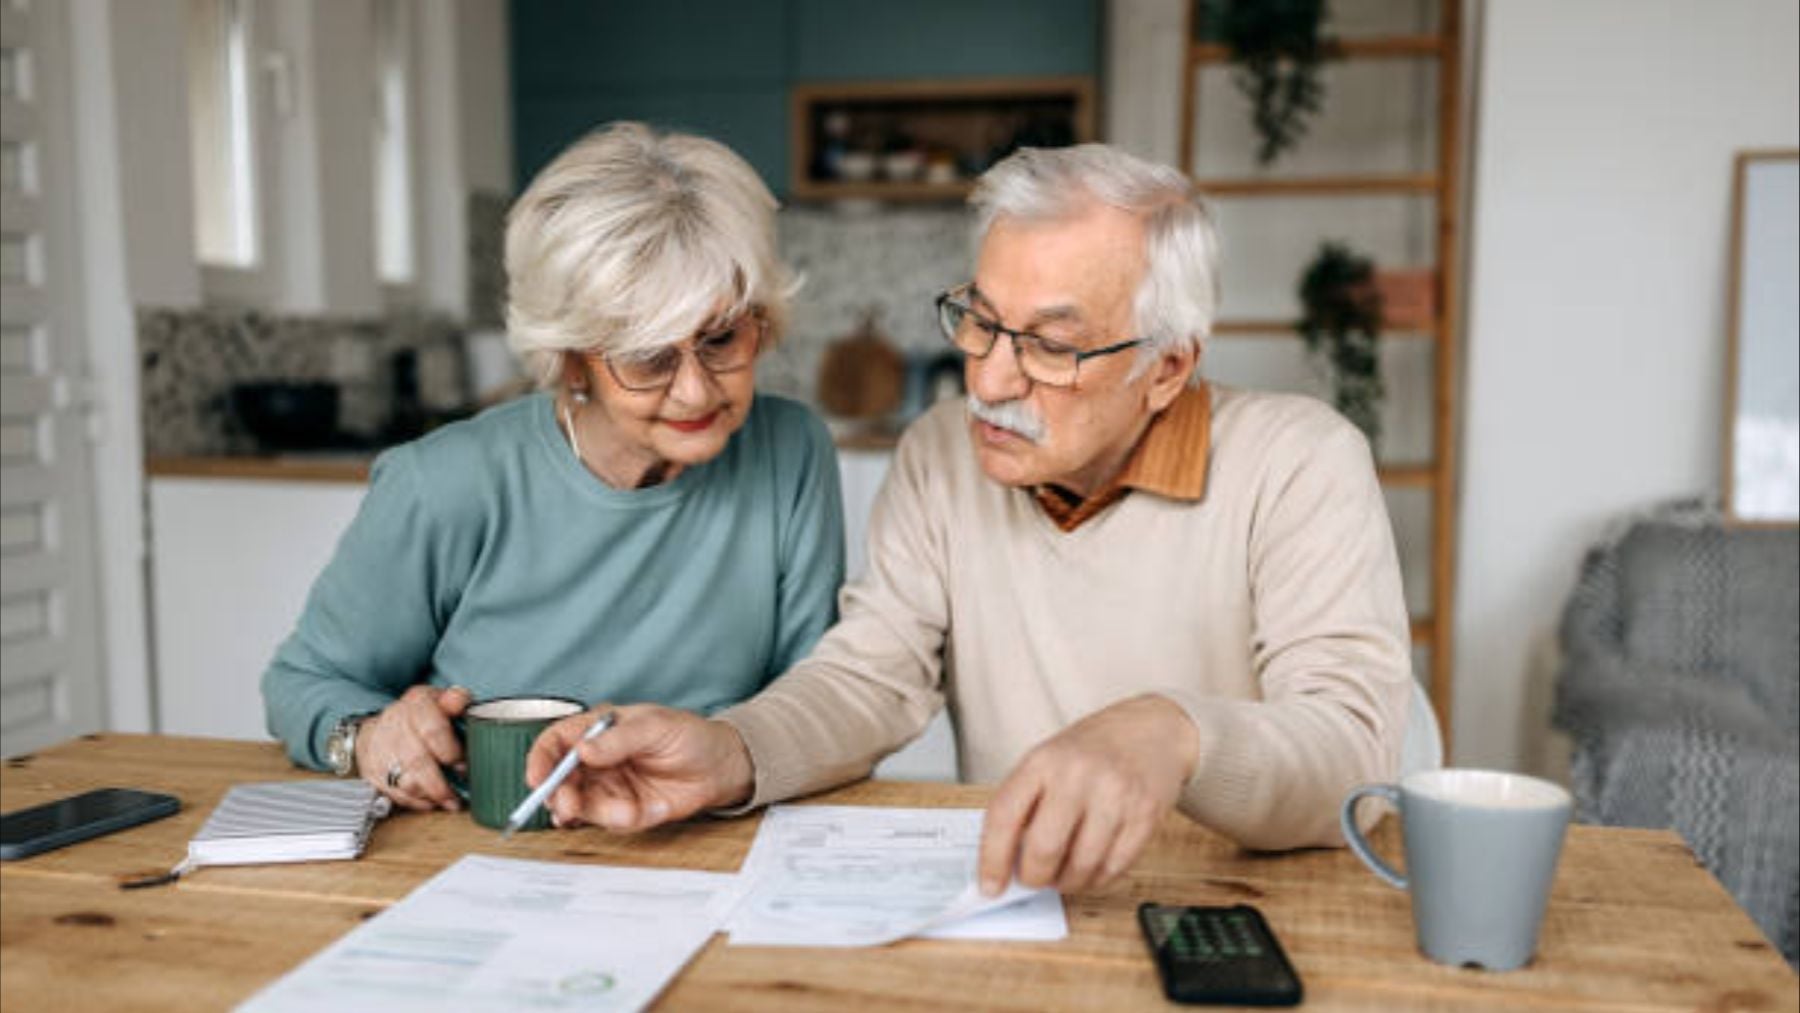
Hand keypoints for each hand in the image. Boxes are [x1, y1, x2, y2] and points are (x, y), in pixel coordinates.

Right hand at [355, 685, 470, 811]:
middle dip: (440, 783)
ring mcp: (381, 748)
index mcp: (417, 704)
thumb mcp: (440, 701)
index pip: (433, 730)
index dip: (451, 752)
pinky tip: (429, 802)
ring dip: (429, 795)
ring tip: (448, 801)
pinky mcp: (373, 770)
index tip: (463, 766)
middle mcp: (396, 724)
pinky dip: (414, 801)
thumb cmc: (422, 716)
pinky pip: (393, 792)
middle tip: (457, 795)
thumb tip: (460, 699)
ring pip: (405, 780)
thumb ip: (455, 700)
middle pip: (418, 760)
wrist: (382, 727)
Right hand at [525, 704, 753, 831]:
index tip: (536, 778)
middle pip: (559, 780)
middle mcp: (596, 761)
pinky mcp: (623, 810)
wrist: (720, 766)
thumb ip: (619, 739)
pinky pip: (608, 821)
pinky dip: (617, 820)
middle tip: (568, 805)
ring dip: (593, 812)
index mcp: (598, 730)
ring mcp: (608, 787)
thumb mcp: (656, 727)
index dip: (540, 759)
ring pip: (580, 805)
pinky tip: (635, 812)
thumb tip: (583, 749)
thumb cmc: (689, 735)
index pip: (556, 742)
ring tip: (623, 810)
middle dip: (559, 794)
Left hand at [978, 694, 1196, 896]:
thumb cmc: (1091, 750)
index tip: (989, 886)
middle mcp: (1078, 775)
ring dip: (1067, 882)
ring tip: (1063, 875)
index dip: (992, 859)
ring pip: (1082, 866)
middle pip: (1044, 848)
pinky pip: (1114, 868)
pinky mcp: (1145, 816)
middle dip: (1034, 877)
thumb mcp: (1047, 759)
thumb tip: (1007, 862)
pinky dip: (1096, 879)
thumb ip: (1026, 804)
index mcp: (1043, 760)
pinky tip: (1091, 869)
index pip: (1005, 816)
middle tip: (1033, 879)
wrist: (1151, 729)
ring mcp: (1115, 795)